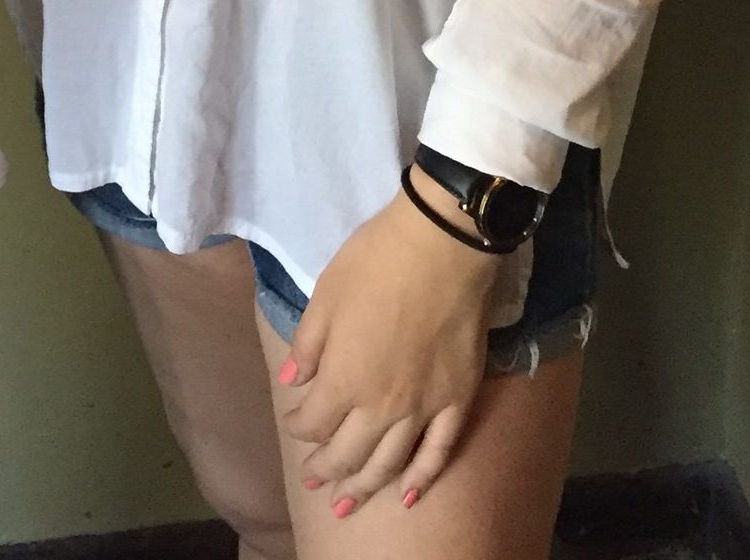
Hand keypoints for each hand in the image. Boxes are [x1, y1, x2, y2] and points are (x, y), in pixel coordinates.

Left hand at [276, 175, 504, 517]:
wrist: (442, 247)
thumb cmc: (375, 263)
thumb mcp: (325, 296)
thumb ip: (307, 346)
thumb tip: (292, 385)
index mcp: (343, 380)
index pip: (313, 421)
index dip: (299, 424)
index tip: (295, 417)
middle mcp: (381, 407)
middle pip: (347, 454)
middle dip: (325, 468)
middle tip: (313, 477)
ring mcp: (423, 409)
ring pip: (389, 464)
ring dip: (364, 487)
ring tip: (346, 502)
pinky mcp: (457, 402)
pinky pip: (438, 453)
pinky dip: (421, 479)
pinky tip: (406, 496)